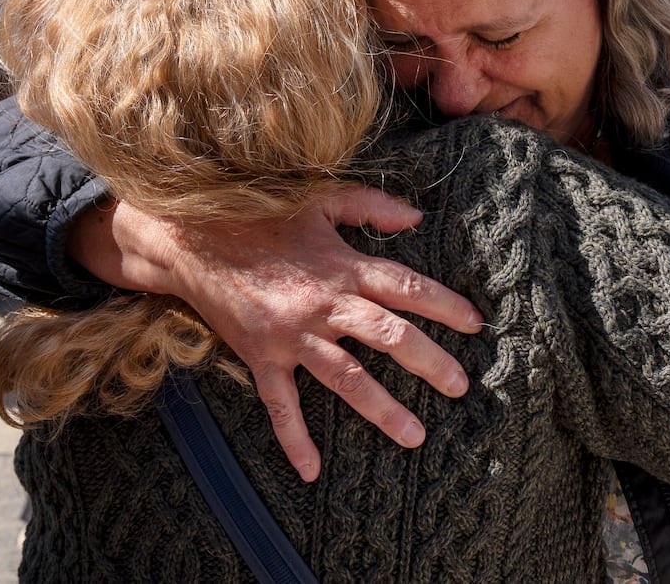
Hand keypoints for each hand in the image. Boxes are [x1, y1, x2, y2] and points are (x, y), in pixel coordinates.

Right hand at [73, 186, 483, 480]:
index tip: (476, 324)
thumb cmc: (262, 216)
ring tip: (416, 435)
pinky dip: (295, 439)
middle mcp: (324, 304)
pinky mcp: (261, 357)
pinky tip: (312, 471)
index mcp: (344, 266)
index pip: (407, 288)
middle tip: (461, 386)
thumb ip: (372, 205)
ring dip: (383, 409)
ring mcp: (293, 335)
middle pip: (390, 336)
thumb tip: (418, 217)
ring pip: (346, 378)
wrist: (192, 239)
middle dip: (430, 363)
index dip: (445, 305)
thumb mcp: (320, 199)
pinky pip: (281, 405)